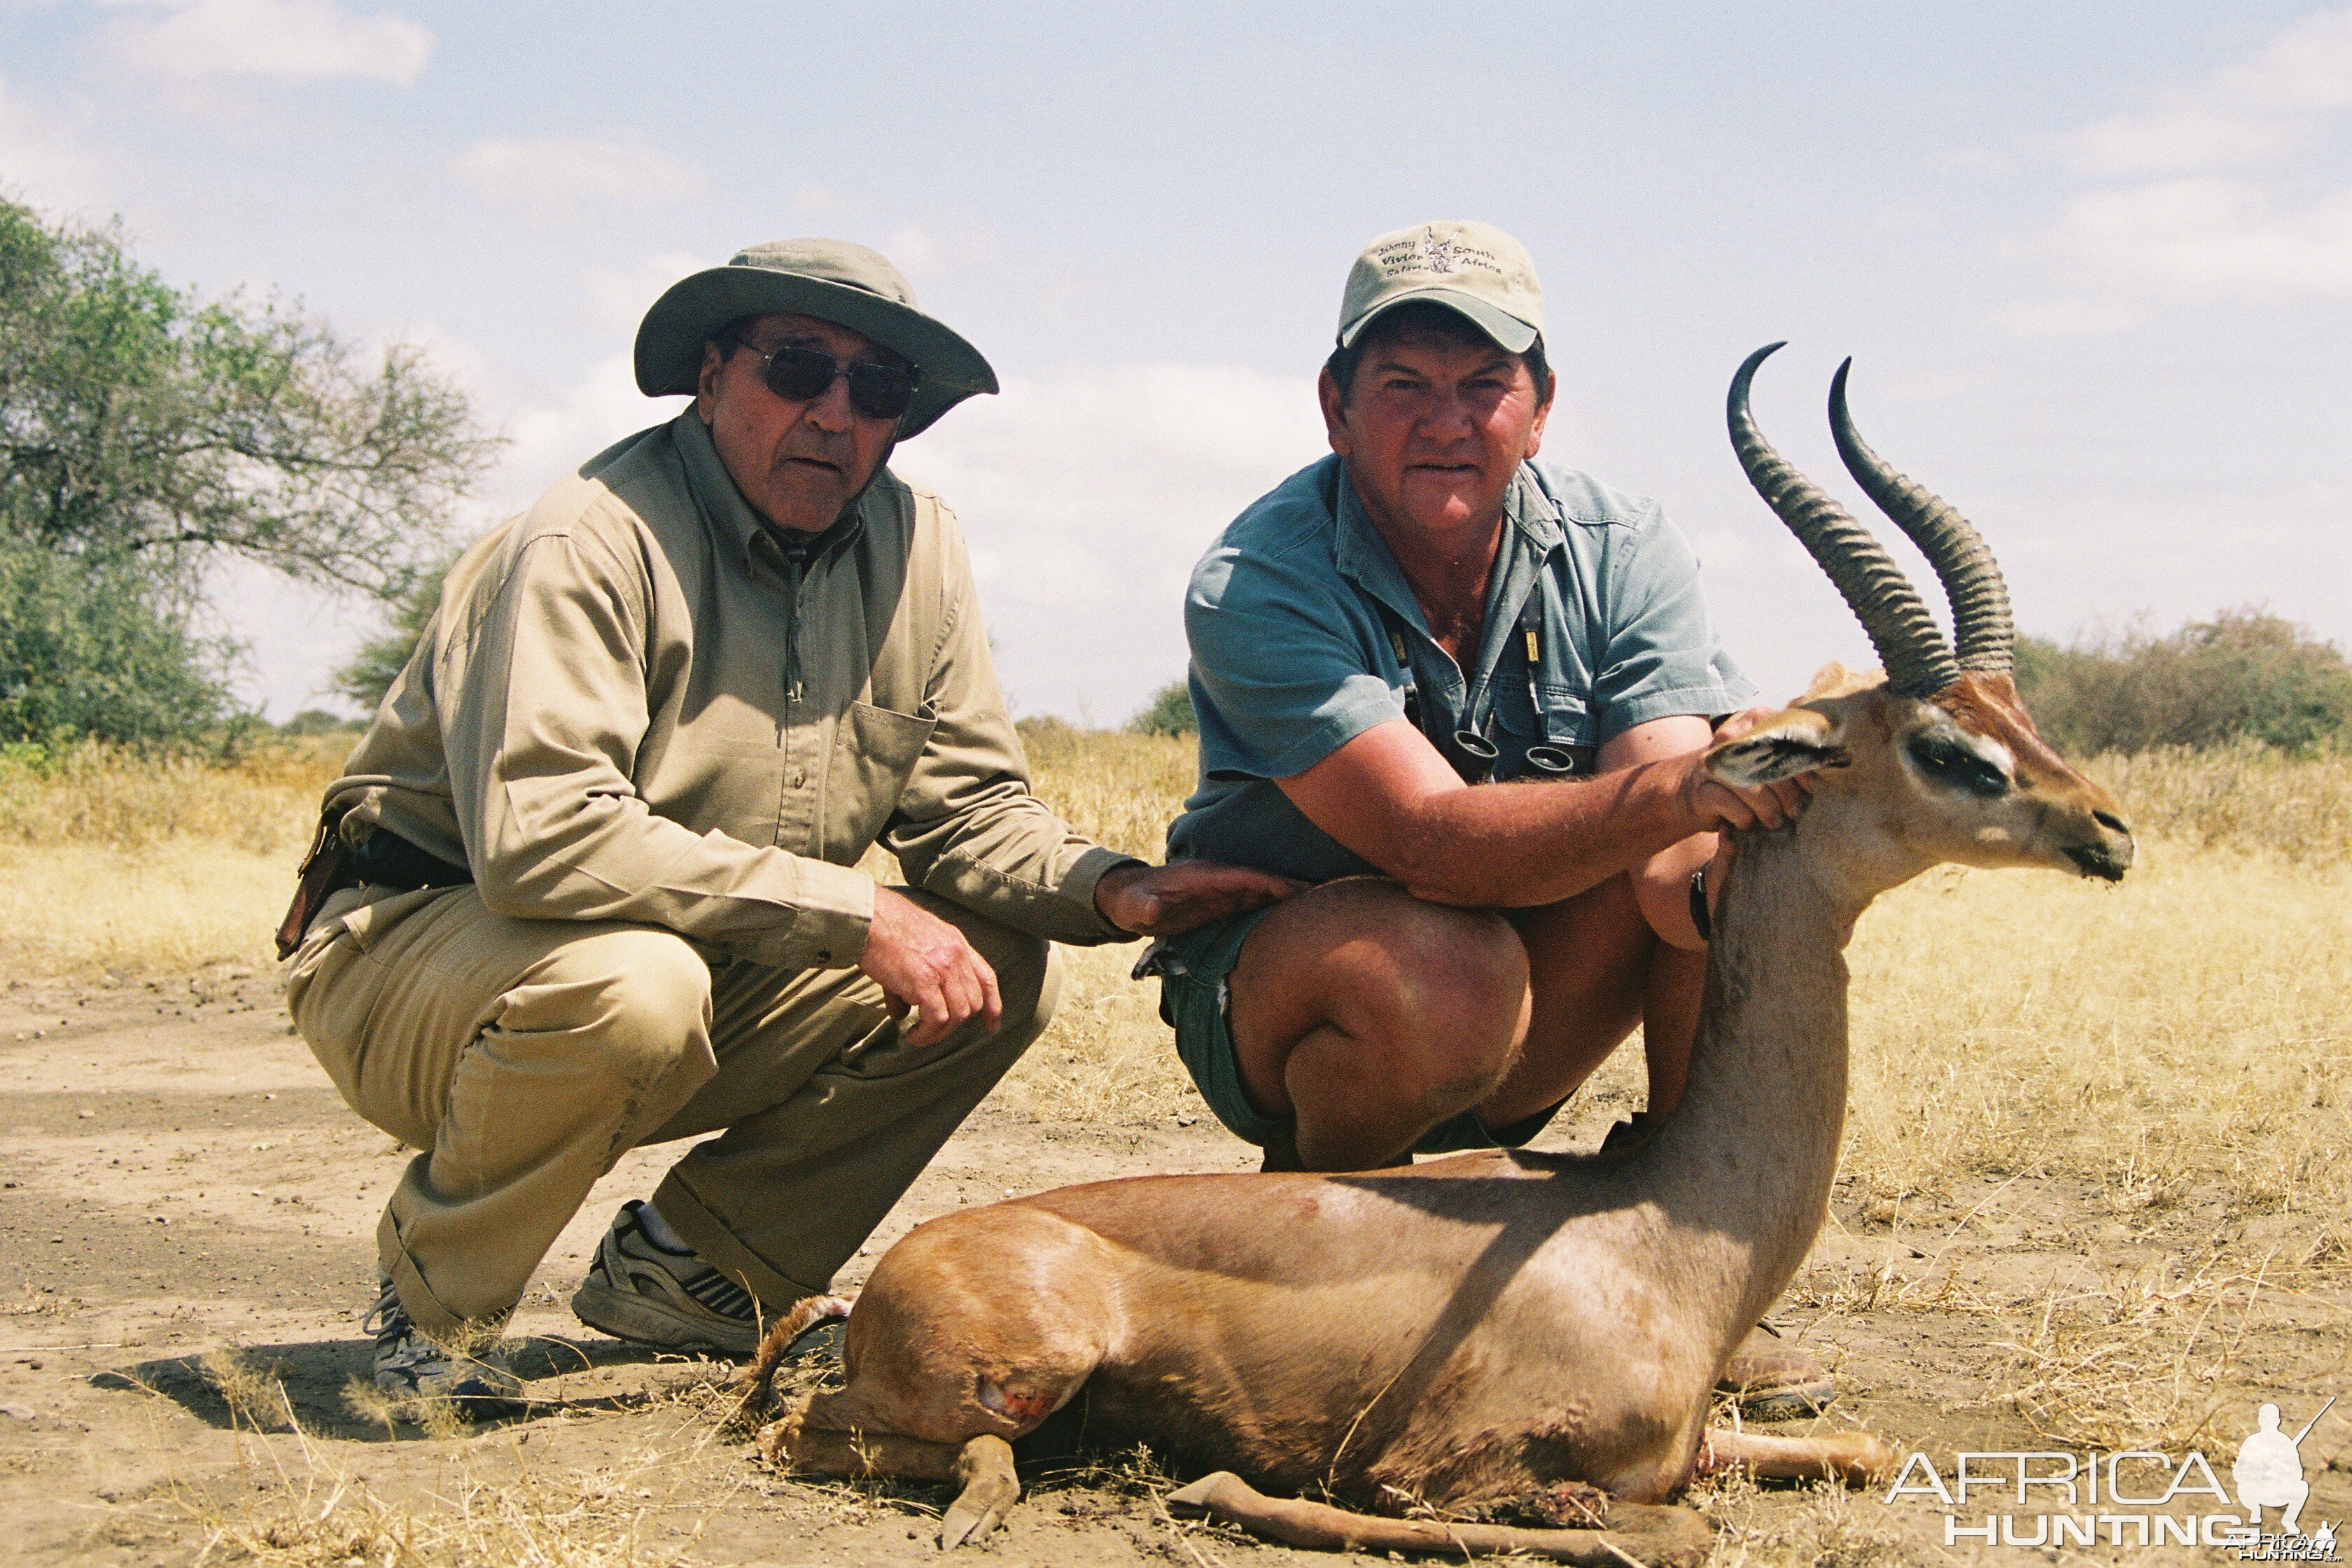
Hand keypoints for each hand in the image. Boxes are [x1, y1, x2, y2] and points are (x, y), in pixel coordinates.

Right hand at [858, 887, 1000, 1047]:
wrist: (867, 918)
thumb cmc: (882, 930)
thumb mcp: (913, 945)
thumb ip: (916, 978)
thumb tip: (900, 1013)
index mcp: (957, 943)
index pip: (986, 978)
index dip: (993, 1005)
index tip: (992, 1026)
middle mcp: (956, 955)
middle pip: (973, 1002)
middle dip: (956, 1024)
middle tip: (932, 1031)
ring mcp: (943, 968)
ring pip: (958, 1015)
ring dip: (938, 1033)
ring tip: (918, 1036)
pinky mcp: (924, 981)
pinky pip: (937, 1019)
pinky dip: (926, 1033)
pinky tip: (912, 1034)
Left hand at [1093, 860, 1303, 936]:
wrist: (1125, 899)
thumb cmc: (1130, 901)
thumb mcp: (1133, 906)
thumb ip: (1144, 907)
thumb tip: (1152, 910)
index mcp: (1205, 877)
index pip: (1247, 878)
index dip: (1275, 884)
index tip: (1303, 892)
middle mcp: (1219, 880)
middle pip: (1264, 884)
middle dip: (1295, 891)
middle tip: (1332, 903)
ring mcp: (1223, 891)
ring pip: (1264, 894)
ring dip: (1290, 902)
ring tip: (1324, 915)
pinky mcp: (1222, 903)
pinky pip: (1256, 904)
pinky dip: (1276, 910)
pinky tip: (1295, 924)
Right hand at [1676, 707, 1815, 832]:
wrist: (1692, 791)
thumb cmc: (1743, 774)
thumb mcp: (1766, 755)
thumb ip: (1794, 751)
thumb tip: (1840, 759)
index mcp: (1753, 719)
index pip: (1787, 738)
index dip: (1803, 766)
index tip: (1811, 786)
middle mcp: (1731, 737)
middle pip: (1773, 768)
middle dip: (1790, 795)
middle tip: (1795, 810)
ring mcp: (1714, 763)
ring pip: (1756, 791)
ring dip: (1770, 812)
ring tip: (1774, 820)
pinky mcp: (1704, 790)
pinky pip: (1737, 810)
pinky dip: (1746, 820)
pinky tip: (1747, 821)